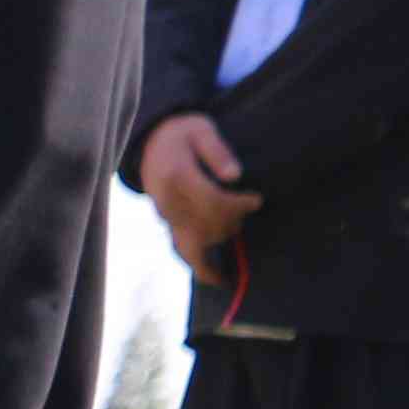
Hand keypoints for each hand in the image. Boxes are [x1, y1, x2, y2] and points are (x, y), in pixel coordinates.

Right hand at [136, 112, 258, 260]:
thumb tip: (235, 175)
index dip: (237, 204)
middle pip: (206, 224)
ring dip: (223, 236)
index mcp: (175, 176)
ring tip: (239, 223)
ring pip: (196, 243)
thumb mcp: (200, 129)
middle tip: (252, 204)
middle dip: (234, 219)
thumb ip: (217, 150)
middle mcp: (168, 202)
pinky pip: (183, 251)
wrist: (151, 142)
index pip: (210, 200)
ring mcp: (166, 217)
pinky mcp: (169, 224)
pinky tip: (220, 279)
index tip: (256, 200)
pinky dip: (201, 267)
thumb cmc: (182, 132)